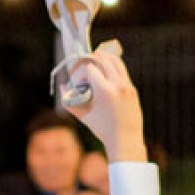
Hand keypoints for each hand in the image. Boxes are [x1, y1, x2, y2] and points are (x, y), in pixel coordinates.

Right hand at [67, 45, 146, 162]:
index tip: (78, 70)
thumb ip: (68, 100)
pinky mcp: (133, 89)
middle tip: (86, 57)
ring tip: (98, 56)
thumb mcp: (82, 115)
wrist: (125, 139)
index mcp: (104, 90)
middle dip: (94, 57)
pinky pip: (122, 72)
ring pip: (117, 62)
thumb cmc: (101, 129)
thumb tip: (62, 86)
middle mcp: (117, 85)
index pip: (91, 68)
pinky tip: (107, 68)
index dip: (82, 67)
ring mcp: (127, 86)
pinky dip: (114, 67)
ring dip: (106, 57)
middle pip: (105, 60)